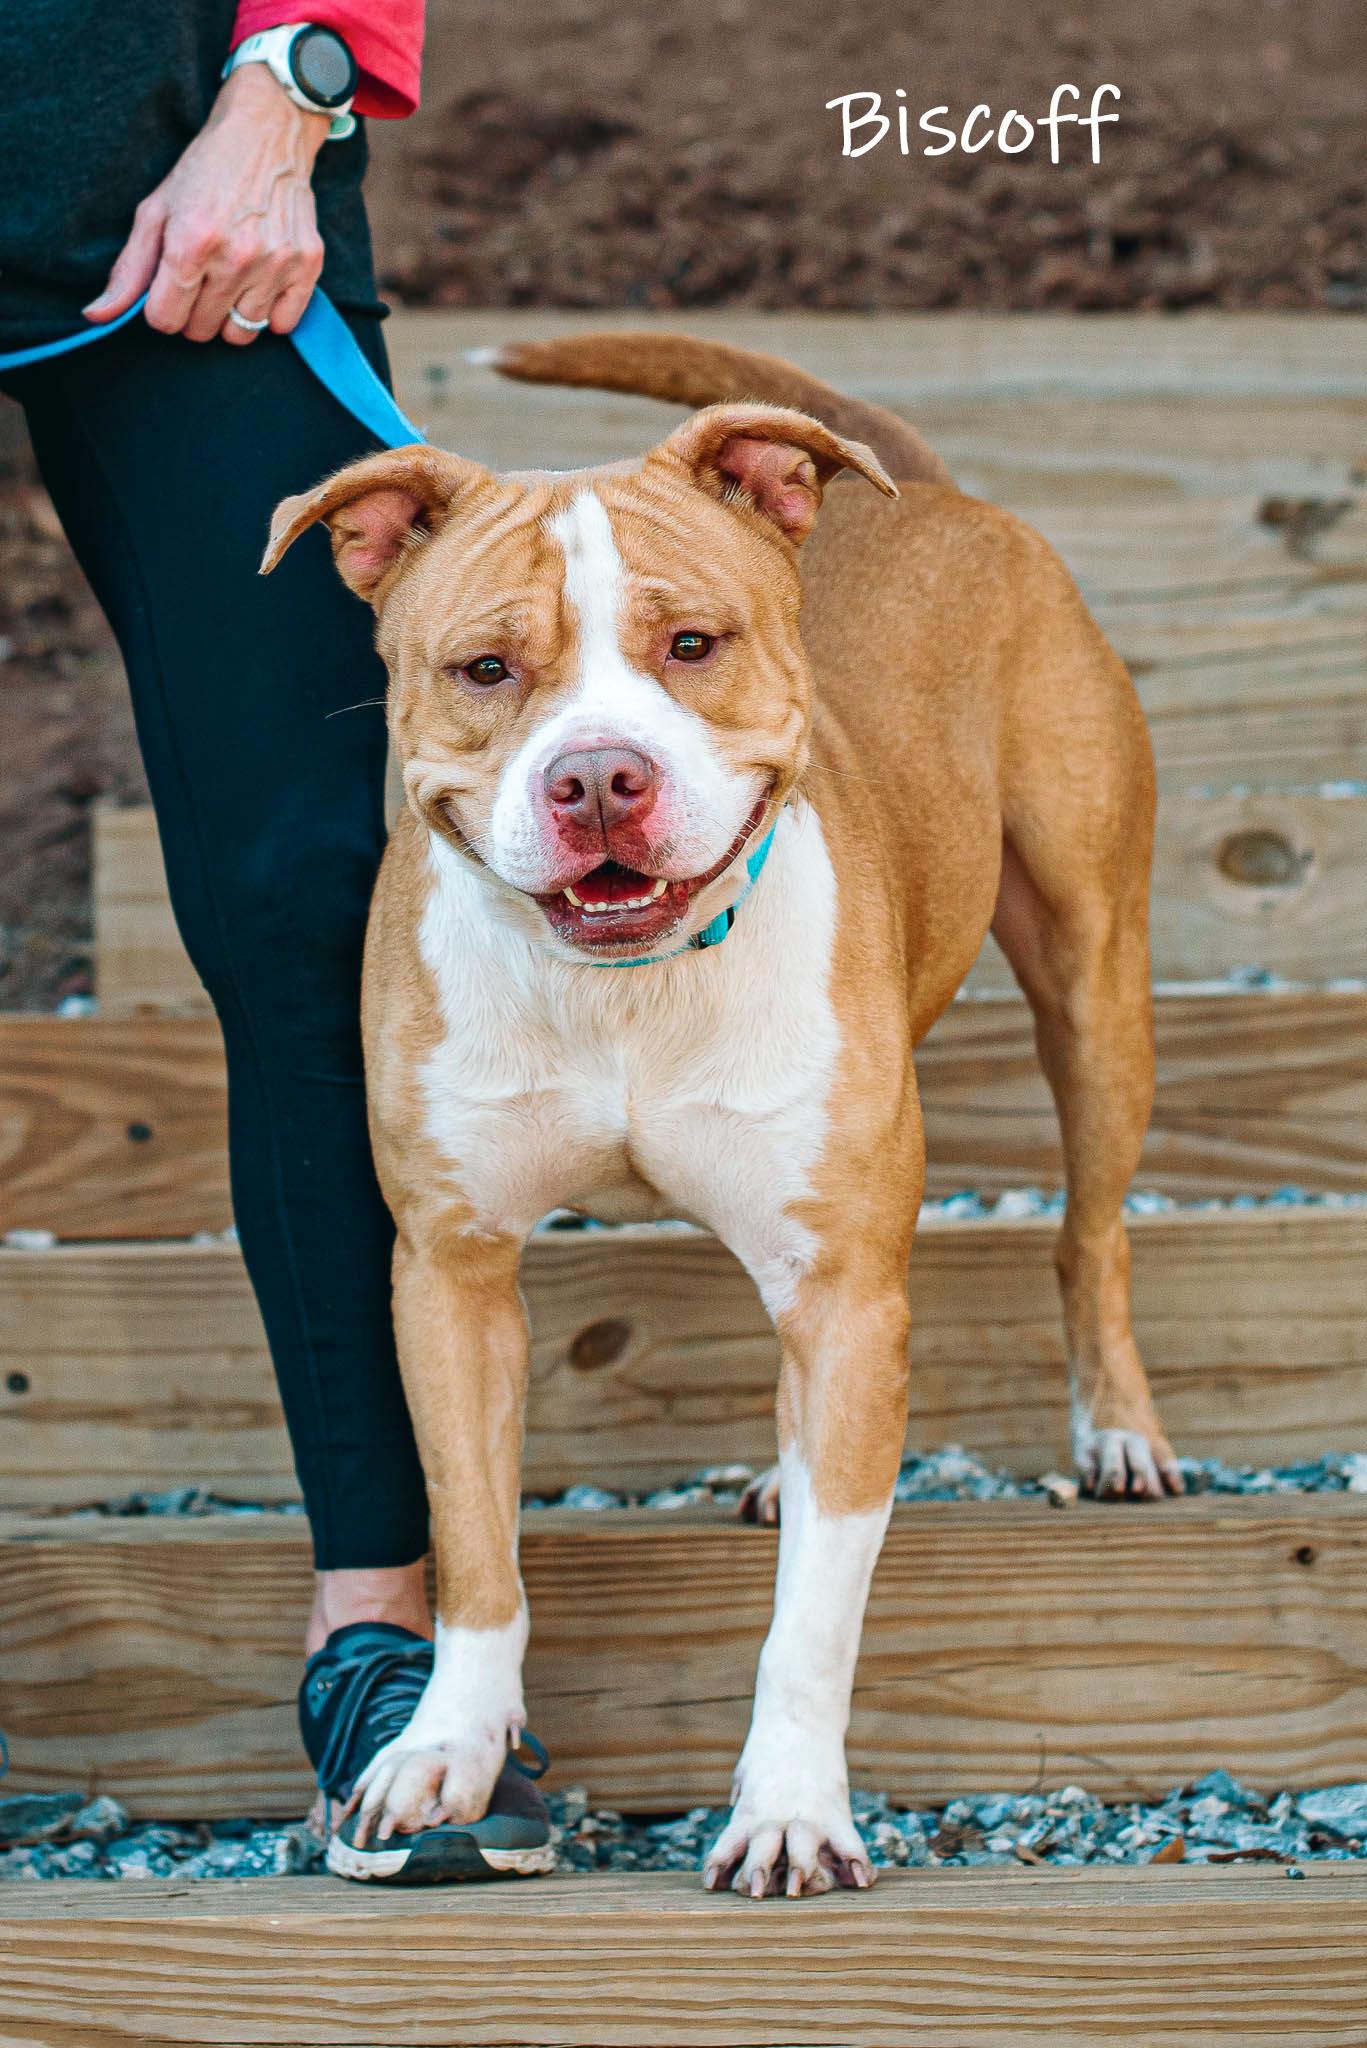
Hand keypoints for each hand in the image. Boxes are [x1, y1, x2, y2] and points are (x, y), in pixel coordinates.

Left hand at [83, 64, 330, 344]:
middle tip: (202, 277)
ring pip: (240, 333)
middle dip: (194, 311)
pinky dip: (269, 313)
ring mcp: (275, 263)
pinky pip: (281, 324)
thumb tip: (96, 316)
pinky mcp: (307, 265)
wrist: (265, 133)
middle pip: (201, 331)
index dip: (162, 308)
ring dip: (230, 314)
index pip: (165, 320)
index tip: (171, 286)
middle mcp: (236, 257)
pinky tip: (260, 282)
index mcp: (190, 243)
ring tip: (231, 279)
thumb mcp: (156, 211)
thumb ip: (129, 269)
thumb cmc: (204, 173)